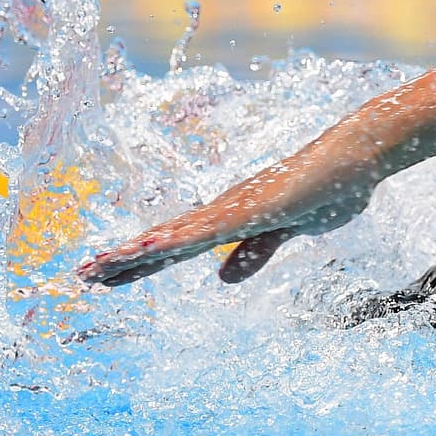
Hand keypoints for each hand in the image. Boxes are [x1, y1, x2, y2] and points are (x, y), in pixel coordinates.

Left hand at [76, 161, 372, 286]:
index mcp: (229, 220)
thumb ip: (254, 254)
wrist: (355, 156)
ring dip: (135, 253)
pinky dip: (175, 241)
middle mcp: (222, 211)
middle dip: (122, 260)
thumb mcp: (287, 232)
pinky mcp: (252, 209)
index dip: (141, 263)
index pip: (176, 247)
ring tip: (97, 267)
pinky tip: (148, 249)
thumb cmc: (327, 187)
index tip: (107, 277)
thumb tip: (222, 279)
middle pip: (163, 241)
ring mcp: (234, 208)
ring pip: (175, 236)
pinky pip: (207, 230)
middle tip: (81, 276)